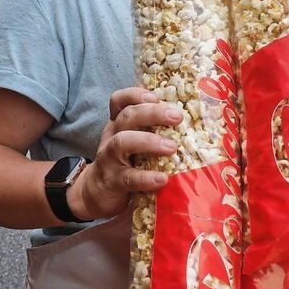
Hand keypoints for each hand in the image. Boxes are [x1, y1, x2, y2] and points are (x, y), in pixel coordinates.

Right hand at [67, 87, 181, 220]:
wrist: (95, 194)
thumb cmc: (123, 164)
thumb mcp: (132, 143)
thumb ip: (152, 132)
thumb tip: (192, 126)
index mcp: (118, 125)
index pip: (119, 100)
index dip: (136, 94)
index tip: (156, 97)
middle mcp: (112, 137)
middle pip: (127, 116)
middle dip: (153, 113)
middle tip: (177, 117)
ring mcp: (110, 159)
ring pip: (123, 142)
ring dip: (149, 141)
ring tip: (172, 148)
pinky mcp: (113, 182)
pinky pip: (129, 177)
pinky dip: (146, 177)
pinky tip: (162, 179)